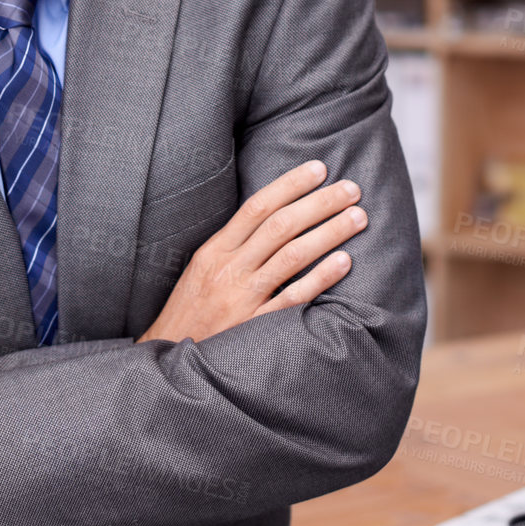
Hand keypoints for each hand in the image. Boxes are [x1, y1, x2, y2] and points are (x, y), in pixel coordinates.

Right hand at [136, 159, 364, 344]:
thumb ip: (233, 245)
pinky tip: (344, 262)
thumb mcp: (202, 269)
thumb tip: (274, 217)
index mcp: (214, 251)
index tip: (319, 169)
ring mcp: (242, 298)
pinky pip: (293, 298)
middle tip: (351, 189)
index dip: (291, 184)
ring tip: (358, 218)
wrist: (166, 356)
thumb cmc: (191, 310)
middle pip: (281, 225)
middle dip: (320, 203)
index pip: (257, 206)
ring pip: (292, 256)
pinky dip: (320, 277)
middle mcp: (228, 269)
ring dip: (329, 232)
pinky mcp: (254, 327)